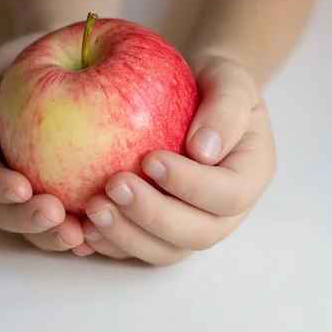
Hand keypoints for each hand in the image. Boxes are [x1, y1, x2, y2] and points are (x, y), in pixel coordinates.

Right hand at [0, 33, 85, 252]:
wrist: (68, 62)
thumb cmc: (29, 61)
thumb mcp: (1, 64)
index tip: (21, 186)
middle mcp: (1, 180)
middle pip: (3, 212)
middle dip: (26, 221)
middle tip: (56, 218)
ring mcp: (33, 194)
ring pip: (36, 227)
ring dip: (54, 237)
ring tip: (80, 237)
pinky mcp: (66, 199)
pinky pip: (71, 221)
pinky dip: (84, 232)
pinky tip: (103, 235)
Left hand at [82, 57, 276, 265]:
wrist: (194, 97)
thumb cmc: (214, 86)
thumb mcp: (230, 80)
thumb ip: (226, 108)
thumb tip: (203, 150)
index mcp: (249, 176)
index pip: (227, 195)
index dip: (190, 185)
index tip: (150, 160)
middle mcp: (224, 211)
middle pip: (197, 234)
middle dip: (153, 216)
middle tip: (114, 187)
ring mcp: (191, 225)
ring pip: (165, 251)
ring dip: (127, 236)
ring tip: (93, 210)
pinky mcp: (159, 231)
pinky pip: (136, 248)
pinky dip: (109, 244)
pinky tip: (82, 227)